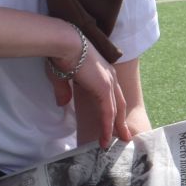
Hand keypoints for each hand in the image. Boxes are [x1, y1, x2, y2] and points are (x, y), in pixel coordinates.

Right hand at [48, 25, 130, 147]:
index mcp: (103, 72)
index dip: (114, 109)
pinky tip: (105, 138)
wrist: (64, 43)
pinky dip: (107, 126)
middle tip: (124, 135)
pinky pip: (108, 112)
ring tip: (115, 142)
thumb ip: (64, 90)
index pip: (112, 95)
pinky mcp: (104, 89)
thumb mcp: (62, 76)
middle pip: (119, 104)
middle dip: (121, 121)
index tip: (114, 121)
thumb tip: (62, 103)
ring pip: (116, 110)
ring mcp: (109, 83)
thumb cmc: (61, 55)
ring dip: (115, 128)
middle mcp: (110, 77)